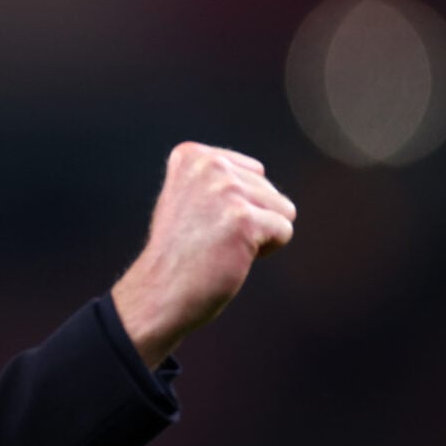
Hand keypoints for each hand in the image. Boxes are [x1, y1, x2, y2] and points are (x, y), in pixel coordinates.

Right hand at [111, 142, 295, 367]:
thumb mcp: (187, 196)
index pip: (253, 172)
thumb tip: (258, 172)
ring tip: (221, 246)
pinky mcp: (243, 219)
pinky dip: (266, 250)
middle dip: (250, 218)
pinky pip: (284, 230)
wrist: (160, 290)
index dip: (237, 204)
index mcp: (192, 155)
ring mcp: (226, 191)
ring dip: (259, 234)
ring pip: (282, 209)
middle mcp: (209, 165)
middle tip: (211, 238)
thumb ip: (216, 178)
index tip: (203, 221)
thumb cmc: (177, 251)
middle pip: (269, 189)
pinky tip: (233, 256)